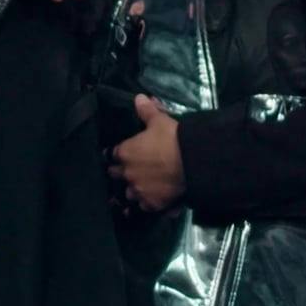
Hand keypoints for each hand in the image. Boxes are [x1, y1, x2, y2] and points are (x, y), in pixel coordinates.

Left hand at [109, 94, 185, 213]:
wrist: (192, 163)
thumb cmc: (173, 139)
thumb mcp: (160, 121)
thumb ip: (147, 111)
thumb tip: (138, 98)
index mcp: (125, 152)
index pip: (112, 154)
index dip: (116, 154)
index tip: (118, 155)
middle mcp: (128, 174)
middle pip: (116, 175)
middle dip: (120, 173)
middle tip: (127, 171)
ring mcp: (139, 191)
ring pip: (128, 193)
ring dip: (132, 190)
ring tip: (139, 188)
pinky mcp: (152, 204)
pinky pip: (143, 207)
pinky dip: (146, 204)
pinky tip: (150, 203)